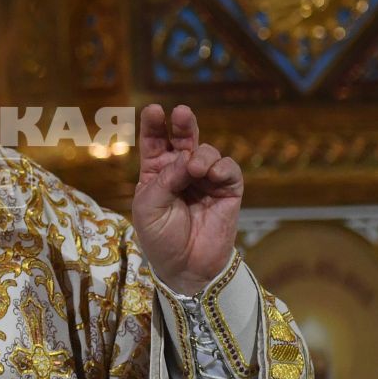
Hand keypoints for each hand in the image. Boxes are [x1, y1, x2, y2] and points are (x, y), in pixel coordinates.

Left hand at [131, 104, 242, 293]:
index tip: (154, 111)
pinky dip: (221, 167)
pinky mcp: (227, 191)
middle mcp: (180, 171)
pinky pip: (228, 170)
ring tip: (196, 169)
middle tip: (181, 113)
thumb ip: (165, 180)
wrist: (185, 267)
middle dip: (182, 123)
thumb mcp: (149, 208)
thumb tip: (189, 158)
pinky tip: (212, 174)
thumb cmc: (160, 238)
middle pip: (182, 138)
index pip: (154, 142)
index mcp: (155, 173)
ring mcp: (205, 180)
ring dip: (202, 155)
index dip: (154, 125)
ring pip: (207, 152)